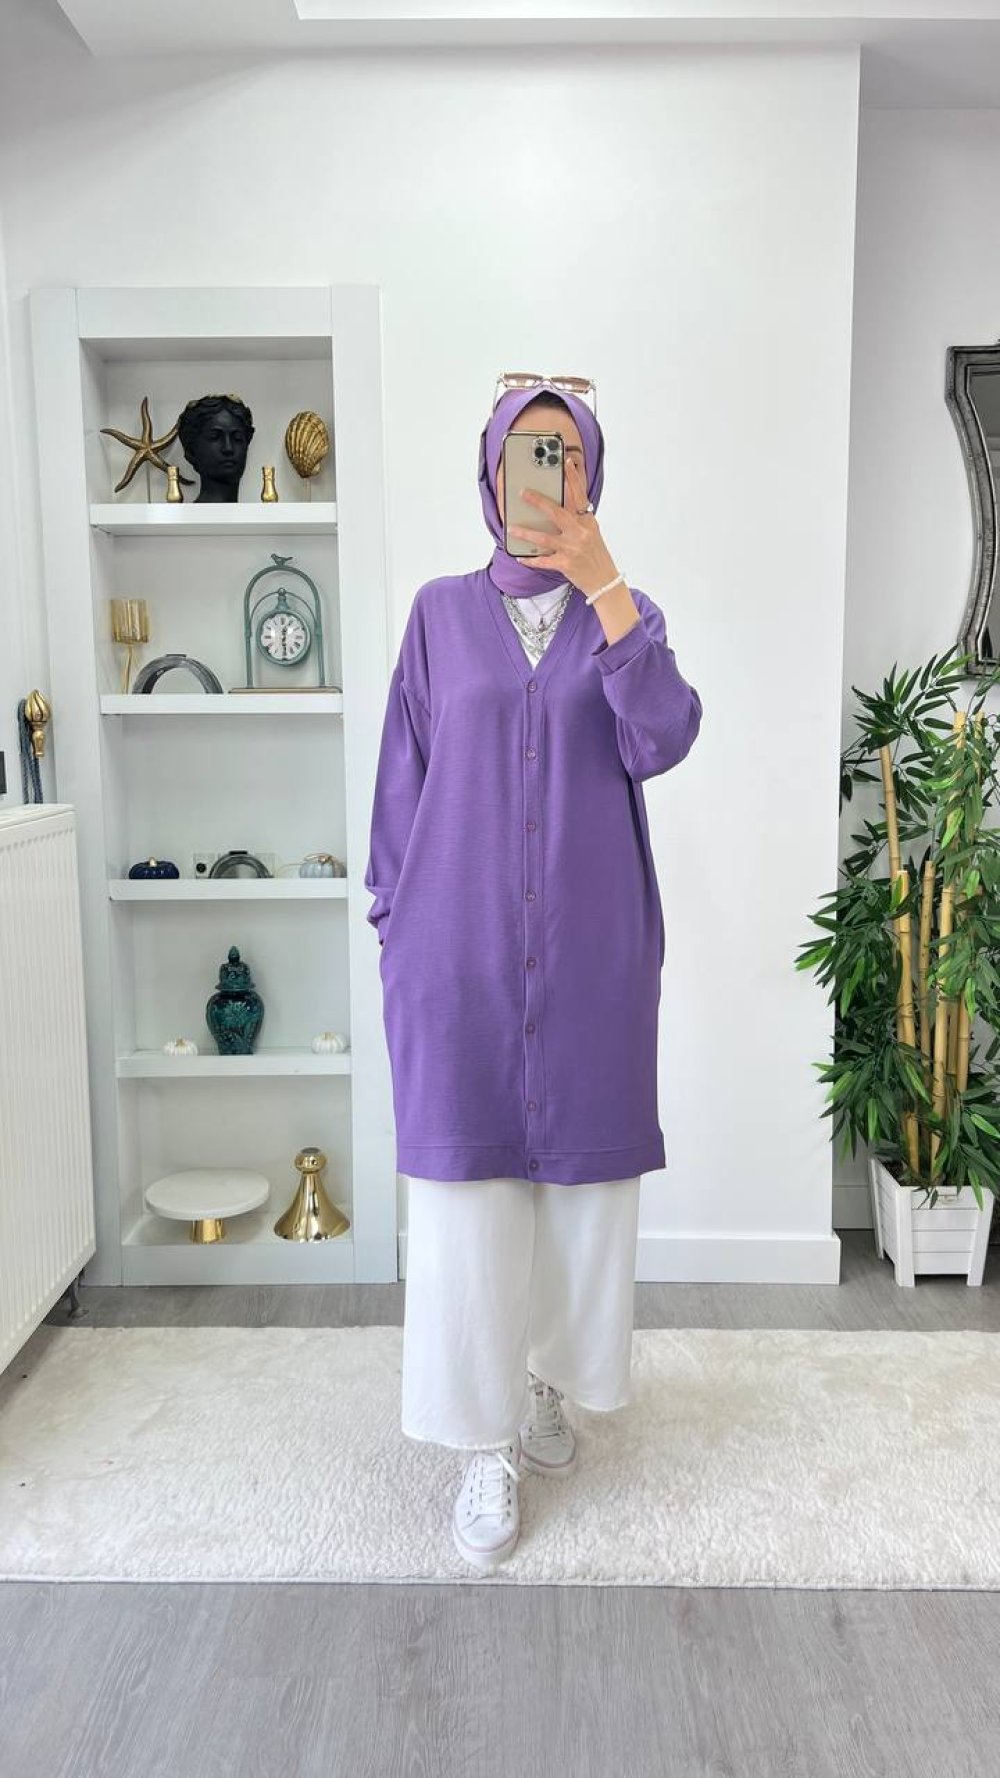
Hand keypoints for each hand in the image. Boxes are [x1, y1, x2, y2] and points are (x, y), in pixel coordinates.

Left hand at [508, 454, 620, 598]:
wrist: (605, 582)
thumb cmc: (596, 555)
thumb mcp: (591, 533)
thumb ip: (576, 519)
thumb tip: (555, 507)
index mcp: (587, 522)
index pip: (579, 495)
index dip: (573, 477)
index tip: (565, 461)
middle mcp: (580, 533)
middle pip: (556, 512)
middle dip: (538, 501)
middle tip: (523, 492)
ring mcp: (572, 549)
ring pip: (544, 537)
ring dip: (525, 532)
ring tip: (511, 528)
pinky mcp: (565, 565)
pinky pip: (543, 561)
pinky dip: (530, 559)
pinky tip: (520, 557)